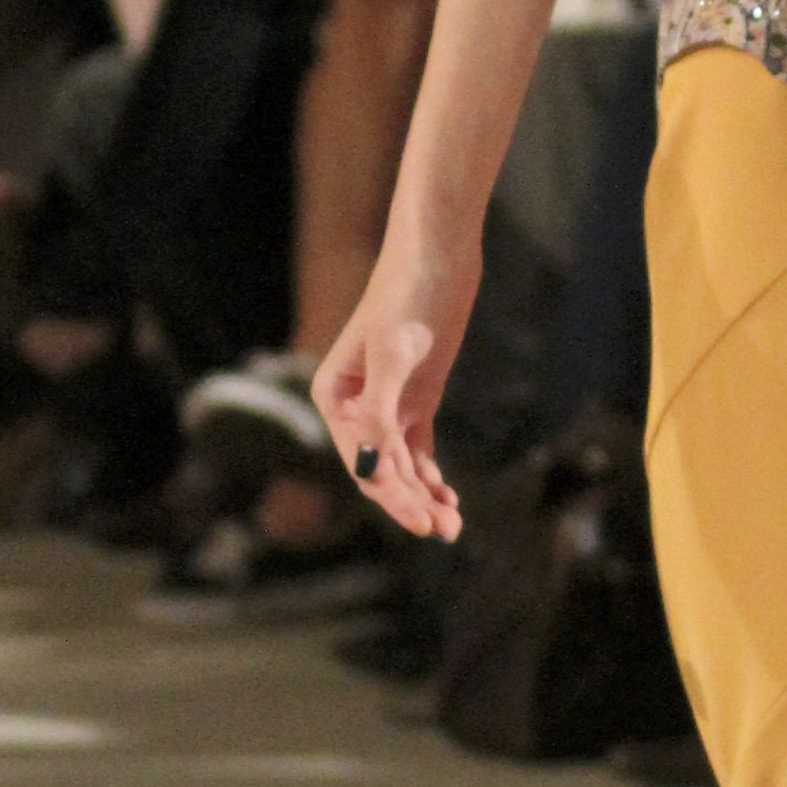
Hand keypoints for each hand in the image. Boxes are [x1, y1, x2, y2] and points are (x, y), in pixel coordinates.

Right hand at [314, 237, 479, 544]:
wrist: (438, 255)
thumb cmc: (407, 295)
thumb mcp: (394, 354)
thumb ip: (381, 411)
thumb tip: (371, 465)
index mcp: (333, 396)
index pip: (361, 460)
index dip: (390, 495)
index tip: (422, 520)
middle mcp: (354, 406)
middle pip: (381, 470)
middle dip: (411, 502)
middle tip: (445, 531)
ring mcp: (387, 403)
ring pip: (402, 464)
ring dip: (424, 496)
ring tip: (453, 526)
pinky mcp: (415, 399)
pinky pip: (418, 449)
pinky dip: (431, 475)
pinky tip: (448, 500)